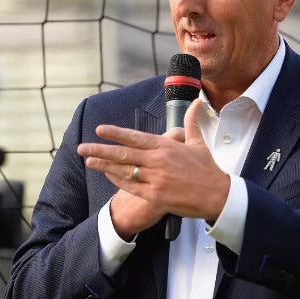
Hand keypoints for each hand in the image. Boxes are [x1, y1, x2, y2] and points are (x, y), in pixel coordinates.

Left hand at [77, 99, 229, 221]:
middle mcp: (158, 161)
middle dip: (100, 150)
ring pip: (123, 171)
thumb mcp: (199, 142)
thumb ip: (191, 122)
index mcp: (166, 146)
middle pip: (123, 154)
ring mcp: (155, 180)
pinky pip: (131, 187)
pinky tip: (108, 176)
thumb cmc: (207, 168)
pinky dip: (118, 181)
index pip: (135, 137)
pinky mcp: (155, 197)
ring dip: (103, 166)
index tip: (100, 129)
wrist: (217, 195)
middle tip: (81, 148)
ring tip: (88, 161)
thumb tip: (196, 101)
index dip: (116, 134)